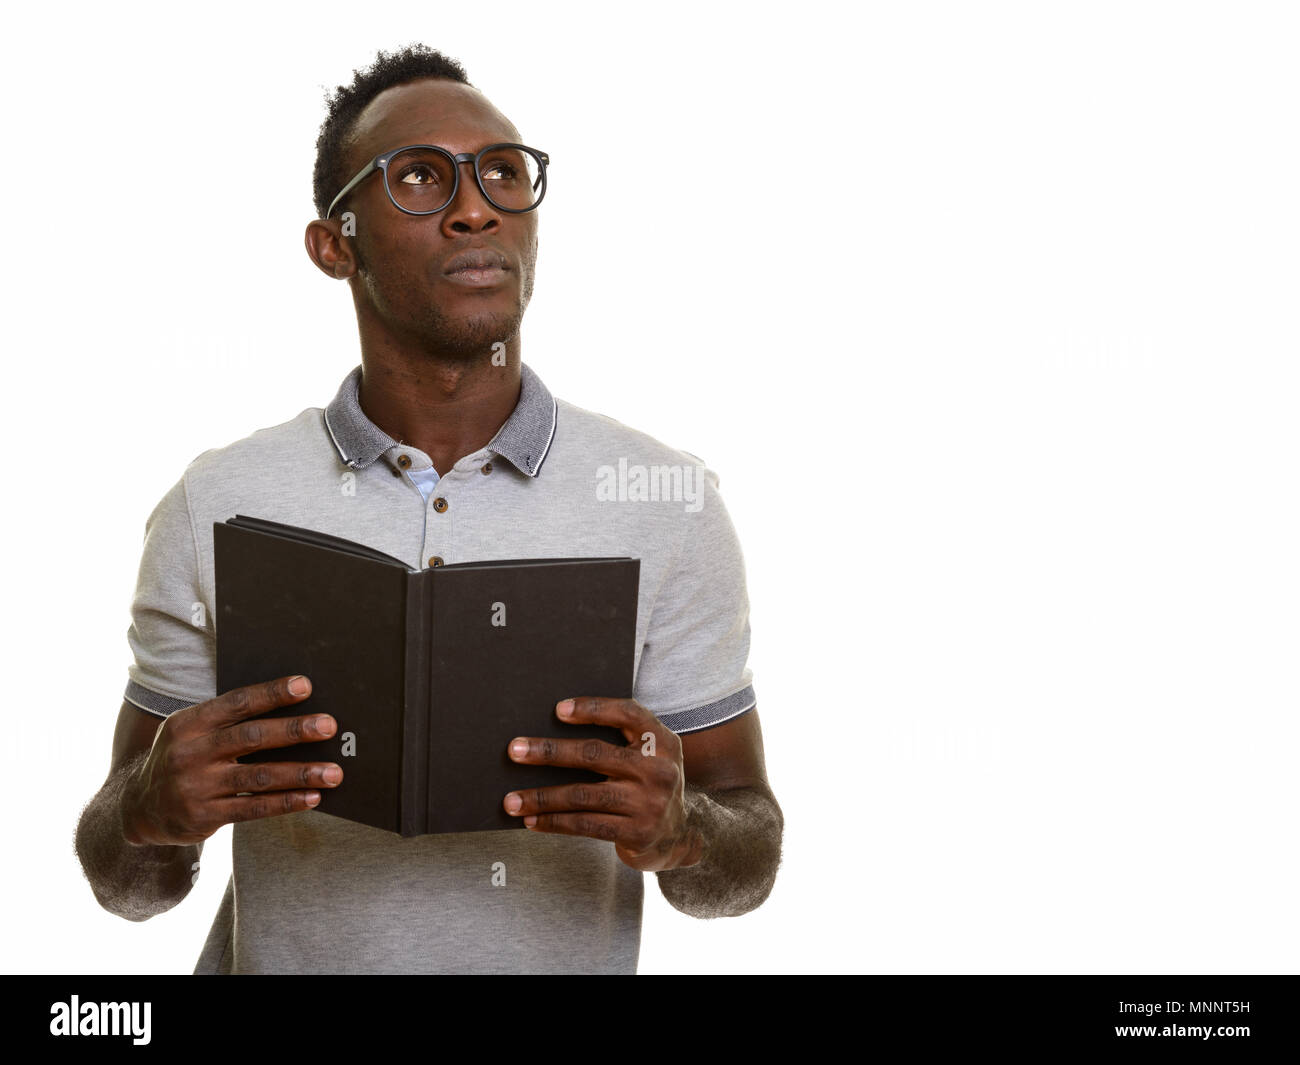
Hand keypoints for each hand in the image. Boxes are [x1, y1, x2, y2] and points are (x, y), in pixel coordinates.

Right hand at [120, 675, 342, 845]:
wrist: (139, 807)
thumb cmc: (183, 758)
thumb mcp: (191, 732)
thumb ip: (229, 722)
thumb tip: (291, 710)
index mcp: (189, 723)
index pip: (236, 703)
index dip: (271, 694)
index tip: (305, 687)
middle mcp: (190, 753)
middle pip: (251, 737)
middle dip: (294, 731)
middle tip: (328, 727)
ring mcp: (196, 786)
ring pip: (259, 776)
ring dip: (301, 773)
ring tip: (333, 772)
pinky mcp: (204, 816)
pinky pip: (253, 808)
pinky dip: (286, 802)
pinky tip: (312, 798)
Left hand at [502, 697, 702, 871]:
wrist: (681, 835)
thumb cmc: (648, 785)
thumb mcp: (649, 756)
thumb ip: (620, 742)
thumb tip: (551, 734)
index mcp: (662, 741)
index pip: (628, 714)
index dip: (593, 708)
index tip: (558, 710)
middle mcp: (659, 769)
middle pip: (595, 754)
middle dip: (549, 752)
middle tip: (514, 750)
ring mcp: (649, 803)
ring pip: (583, 795)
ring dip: (541, 797)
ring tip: (510, 800)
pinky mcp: (637, 833)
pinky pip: (586, 825)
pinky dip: (554, 822)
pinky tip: (532, 821)